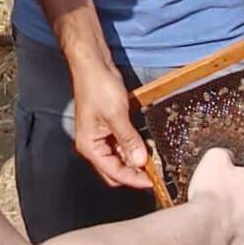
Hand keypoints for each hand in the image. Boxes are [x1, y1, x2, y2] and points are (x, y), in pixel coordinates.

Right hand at [72, 61, 149, 189]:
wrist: (92, 64)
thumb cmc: (97, 86)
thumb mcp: (116, 115)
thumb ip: (128, 140)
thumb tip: (140, 161)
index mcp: (89, 146)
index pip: (114, 172)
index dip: (134, 178)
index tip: (153, 180)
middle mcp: (92, 144)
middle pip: (114, 170)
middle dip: (133, 173)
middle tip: (154, 172)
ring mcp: (100, 135)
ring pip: (119, 158)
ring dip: (134, 159)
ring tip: (152, 158)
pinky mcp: (108, 126)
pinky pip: (121, 144)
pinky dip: (132, 146)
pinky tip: (145, 143)